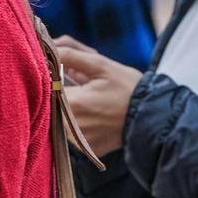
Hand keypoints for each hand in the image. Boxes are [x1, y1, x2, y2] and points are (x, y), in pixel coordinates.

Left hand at [56, 36, 141, 156]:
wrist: (152, 117)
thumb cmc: (127, 88)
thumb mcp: (101, 64)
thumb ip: (70, 54)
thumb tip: (48, 48)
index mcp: (71, 102)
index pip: (45, 85)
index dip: (50, 74)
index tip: (60, 68)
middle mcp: (68, 126)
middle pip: (50, 102)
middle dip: (60, 89)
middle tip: (81, 84)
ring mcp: (75, 141)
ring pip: (58, 118)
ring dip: (66, 106)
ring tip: (91, 99)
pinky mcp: (83, 150)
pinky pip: (71, 133)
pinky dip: (77, 121)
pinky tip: (95, 114)